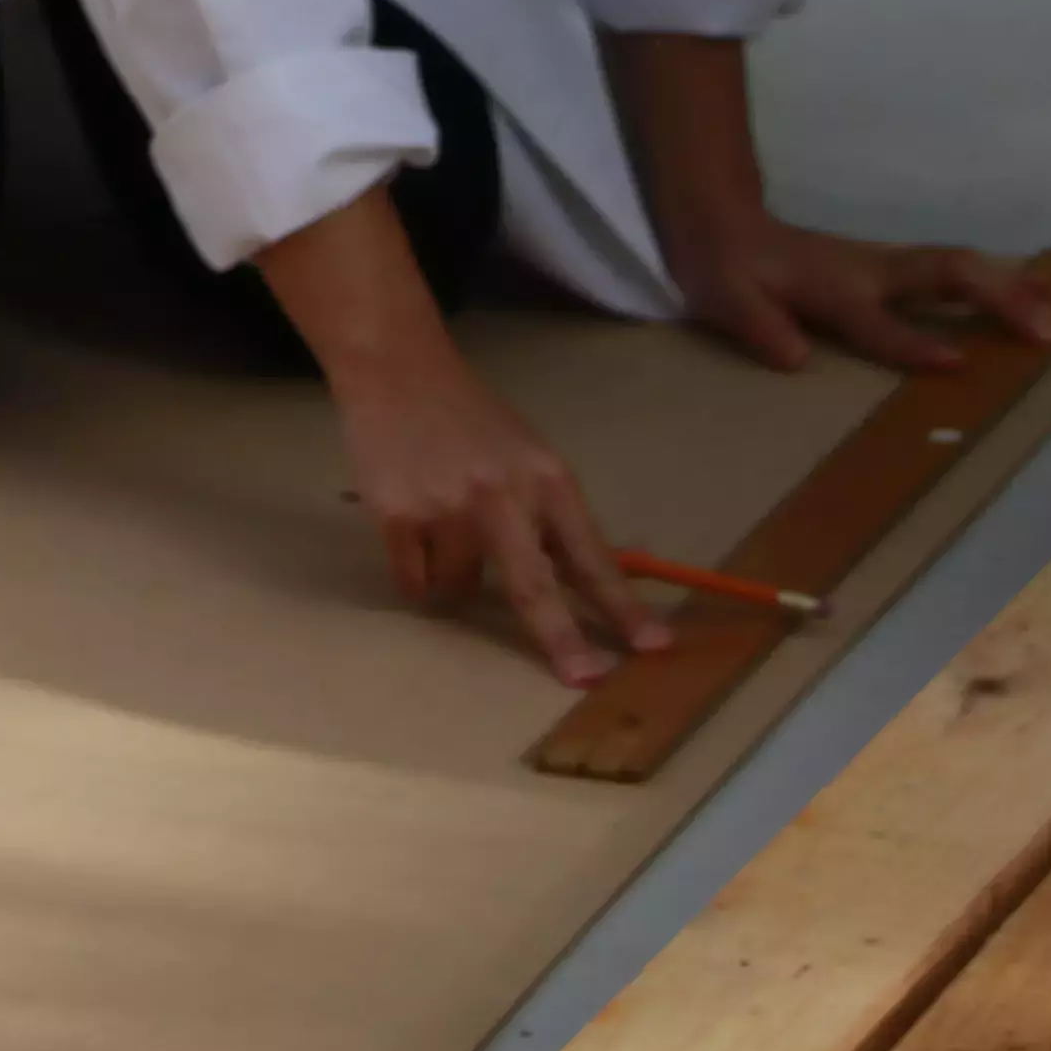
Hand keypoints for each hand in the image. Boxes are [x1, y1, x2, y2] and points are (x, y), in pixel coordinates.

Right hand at [326, 333, 671, 685]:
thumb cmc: (472, 421)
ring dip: (453, 573)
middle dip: (563, 640)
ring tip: (440, 522)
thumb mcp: (528, 459)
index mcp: (547, 480)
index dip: (621, 607)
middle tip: (584, 678)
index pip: (591, 558)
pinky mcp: (398, 516)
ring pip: (460, 587)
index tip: (652, 646)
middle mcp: (502, 496)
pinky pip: (416, 580)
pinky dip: (416, 567)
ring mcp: (447, 508)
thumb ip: (549, 517)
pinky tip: (411, 523)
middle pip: (534, 589)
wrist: (398, 372)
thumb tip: (576, 588)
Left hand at [666, 211, 1050, 377]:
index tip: (958, 363)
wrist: (721, 221)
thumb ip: (759, 327)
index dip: (913, 342)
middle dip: (997, 300)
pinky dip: (997, 281)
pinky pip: (953, 270)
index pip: (879, 320)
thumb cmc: (725, 271)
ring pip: (958, 267)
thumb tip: (797, 357)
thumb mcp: (726, 301)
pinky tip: (1035, 294)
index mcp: (832, 287)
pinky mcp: (893, 267)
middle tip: (1047, 333)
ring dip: (1009, 289)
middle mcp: (870, 271)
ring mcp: (885, 264)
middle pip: (946, 274)